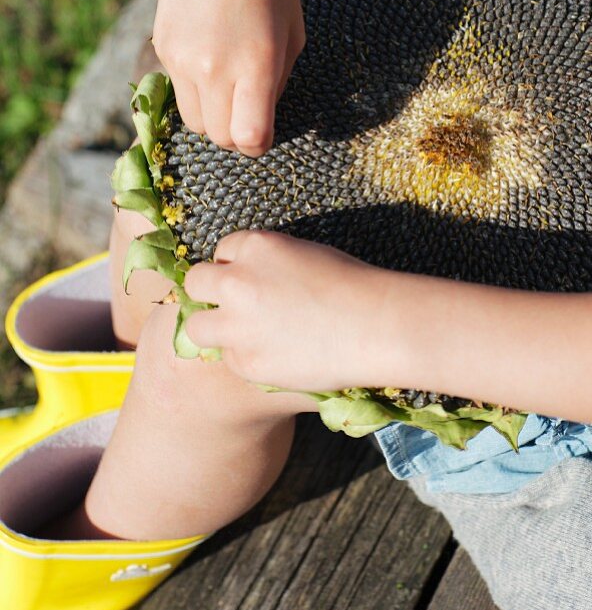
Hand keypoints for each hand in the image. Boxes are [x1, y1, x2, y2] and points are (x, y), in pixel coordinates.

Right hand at [152, 0, 304, 154]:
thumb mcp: (292, 37)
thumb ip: (276, 84)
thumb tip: (260, 120)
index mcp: (256, 65)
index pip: (250, 138)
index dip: (260, 143)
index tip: (265, 130)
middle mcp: (214, 67)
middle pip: (219, 137)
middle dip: (236, 133)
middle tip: (248, 110)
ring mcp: (182, 58)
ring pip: (193, 121)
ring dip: (213, 116)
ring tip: (229, 87)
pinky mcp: (161, 46)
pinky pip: (176, 89)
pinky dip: (194, 87)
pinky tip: (210, 54)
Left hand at [183, 230, 393, 392]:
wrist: (377, 326)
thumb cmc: (352, 284)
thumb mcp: (303, 254)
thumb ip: (266, 265)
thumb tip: (244, 279)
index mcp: (254, 247)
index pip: (223, 251)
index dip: (237, 267)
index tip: (254, 281)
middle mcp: (236, 282)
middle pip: (196, 283)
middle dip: (212, 293)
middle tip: (236, 308)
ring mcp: (237, 324)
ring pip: (197, 327)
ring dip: (216, 329)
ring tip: (246, 335)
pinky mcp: (246, 362)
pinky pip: (230, 358)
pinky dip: (247, 357)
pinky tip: (278, 354)